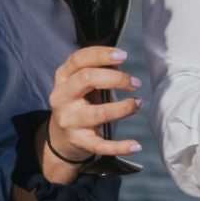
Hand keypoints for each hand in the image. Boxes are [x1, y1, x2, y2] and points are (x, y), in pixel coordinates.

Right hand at [41, 44, 142, 178]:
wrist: (62, 136)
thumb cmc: (81, 101)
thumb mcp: (82, 83)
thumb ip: (99, 70)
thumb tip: (120, 61)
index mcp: (63, 77)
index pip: (79, 59)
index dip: (101, 54)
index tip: (124, 55)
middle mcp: (62, 97)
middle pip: (87, 79)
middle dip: (116, 79)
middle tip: (135, 83)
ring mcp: (69, 121)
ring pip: (98, 113)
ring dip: (124, 108)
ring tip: (138, 103)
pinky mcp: (79, 141)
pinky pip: (101, 145)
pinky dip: (120, 146)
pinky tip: (136, 145)